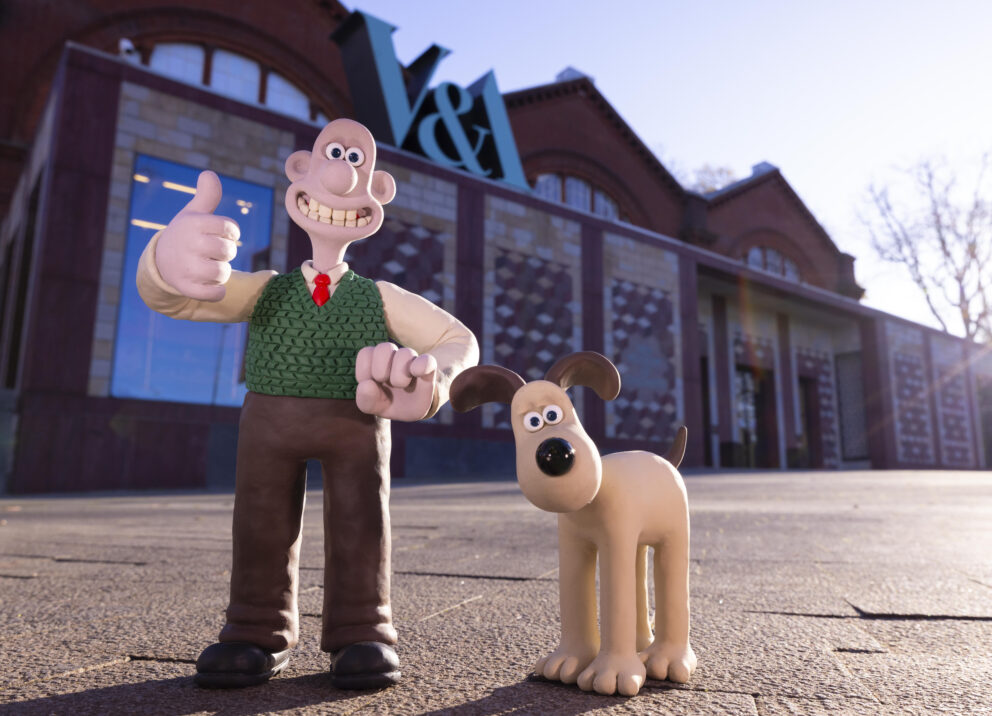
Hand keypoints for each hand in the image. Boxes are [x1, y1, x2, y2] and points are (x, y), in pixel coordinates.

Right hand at [154, 170, 239, 301]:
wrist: (160, 262)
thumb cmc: (186, 234)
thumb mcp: (194, 213)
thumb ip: (207, 195)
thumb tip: (209, 174)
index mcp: (194, 224)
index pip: (230, 228)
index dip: (230, 233)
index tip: (220, 234)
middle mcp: (190, 244)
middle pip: (229, 252)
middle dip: (226, 253)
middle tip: (213, 252)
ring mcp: (187, 267)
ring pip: (223, 273)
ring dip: (221, 272)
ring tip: (210, 267)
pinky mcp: (187, 288)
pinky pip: (214, 294)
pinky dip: (217, 292)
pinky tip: (210, 285)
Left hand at [355, 343, 436, 420]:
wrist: (412, 410)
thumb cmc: (389, 402)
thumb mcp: (372, 406)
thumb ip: (365, 399)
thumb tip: (366, 384)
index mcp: (376, 361)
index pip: (366, 353)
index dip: (364, 372)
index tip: (371, 385)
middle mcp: (394, 356)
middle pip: (384, 348)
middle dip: (380, 371)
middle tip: (386, 384)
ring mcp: (412, 360)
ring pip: (404, 354)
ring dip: (399, 375)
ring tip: (402, 386)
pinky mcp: (428, 368)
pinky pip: (427, 360)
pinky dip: (421, 366)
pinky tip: (416, 373)